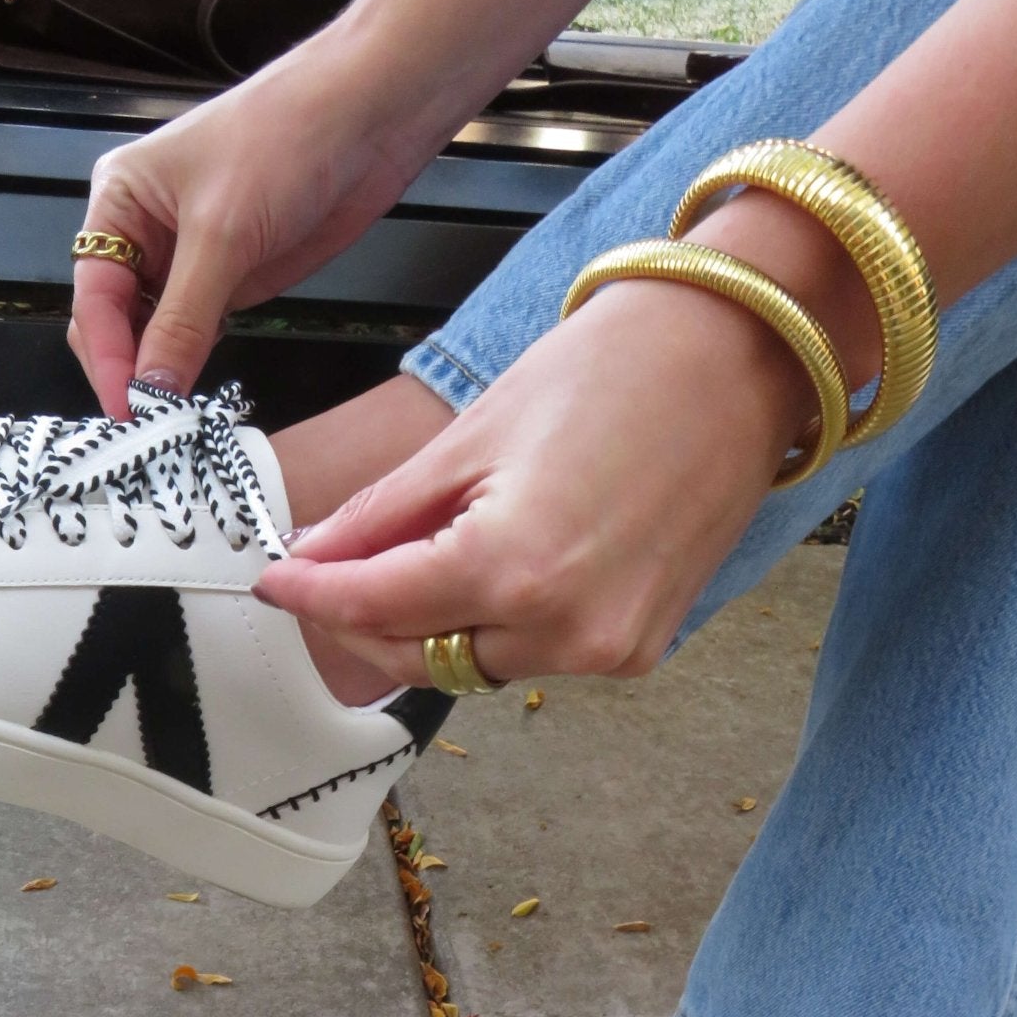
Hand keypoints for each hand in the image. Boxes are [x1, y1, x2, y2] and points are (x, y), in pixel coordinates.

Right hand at [69, 32, 435, 415]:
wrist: (365, 118)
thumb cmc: (282, 141)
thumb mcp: (223, 235)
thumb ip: (184, 320)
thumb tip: (153, 391)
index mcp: (120, 201)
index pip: (95, 296)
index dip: (107, 356)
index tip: (127, 408)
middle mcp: (144, 232)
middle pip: (114, 320)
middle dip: (127, 369)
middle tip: (150, 425)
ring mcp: (188, 260)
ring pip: (154, 334)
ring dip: (160, 376)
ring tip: (170, 424)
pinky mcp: (230, 279)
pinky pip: (196, 334)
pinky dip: (192, 366)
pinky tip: (195, 397)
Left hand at [252, 280, 816, 681]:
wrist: (744, 354)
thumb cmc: (621, 367)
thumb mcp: (473, 435)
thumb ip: (385, 514)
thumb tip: (315, 555)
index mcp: (513, 568)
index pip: (374, 605)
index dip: (312, 594)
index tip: (272, 580)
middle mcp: (564, 629)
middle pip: (420, 655)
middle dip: (363, 619)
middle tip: (325, 572)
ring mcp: (608, 649)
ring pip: (477, 661)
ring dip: (430, 623)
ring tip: (411, 554)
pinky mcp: (639, 649)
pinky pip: (536, 653)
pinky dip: (497, 621)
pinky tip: (488, 564)